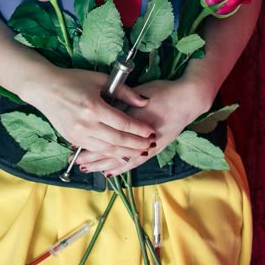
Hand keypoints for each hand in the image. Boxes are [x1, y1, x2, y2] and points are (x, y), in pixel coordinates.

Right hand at [27, 68, 155, 160]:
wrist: (45, 89)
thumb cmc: (73, 80)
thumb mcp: (100, 80)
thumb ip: (124, 92)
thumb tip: (144, 101)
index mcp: (94, 107)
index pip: (123, 123)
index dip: (139, 129)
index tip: (151, 131)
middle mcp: (86, 124)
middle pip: (118, 140)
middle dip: (136, 144)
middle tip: (150, 145)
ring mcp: (78, 135)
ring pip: (107, 149)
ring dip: (126, 153)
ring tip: (140, 152)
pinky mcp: (73, 140)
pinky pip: (96, 150)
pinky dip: (110, 154)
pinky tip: (121, 155)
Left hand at [74, 76, 210, 176]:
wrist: (188, 100)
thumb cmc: (162, 93)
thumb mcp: (138, 94)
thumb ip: (121, 103)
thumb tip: (101, 113)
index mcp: (134, 119)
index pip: (108, 133)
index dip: (92, 139)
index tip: (76, 143)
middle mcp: (140, 136)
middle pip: (111, 148)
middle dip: (93, 156)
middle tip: (76, 160)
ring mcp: (148, 145)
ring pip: (120, 158)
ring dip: (102, 164)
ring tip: (87, 169)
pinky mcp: (154, 149)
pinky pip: (134, 162)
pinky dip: (120, 167)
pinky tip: (109, 172)